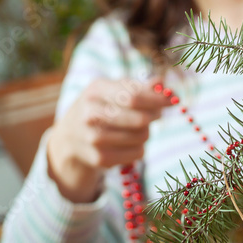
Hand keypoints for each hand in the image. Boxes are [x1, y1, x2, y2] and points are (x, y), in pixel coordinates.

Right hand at [47, 78, 173, 202]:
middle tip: (155, 115)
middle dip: (154, 116)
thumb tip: (162, 82)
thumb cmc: (100, 106)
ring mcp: (92, 138)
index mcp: (95, 90)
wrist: (70, 137)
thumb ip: (140, 86)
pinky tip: (129, 142)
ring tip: (137, 128)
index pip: (133, 96)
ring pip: (142, 136)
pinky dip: (140, 147)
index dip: (157, 99)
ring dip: (146, 131)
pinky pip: (138, 152)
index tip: (172, 100)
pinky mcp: (99, 159)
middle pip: (140, 119)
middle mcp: (90, 114)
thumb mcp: (113, 90)